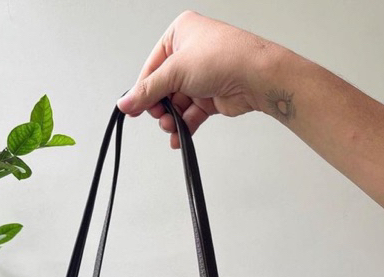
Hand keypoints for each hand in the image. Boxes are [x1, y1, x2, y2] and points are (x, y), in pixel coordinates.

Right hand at [117, 11, 281, 147]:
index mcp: (180, 34)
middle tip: (159, 117)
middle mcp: (191, 53)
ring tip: (171, 127)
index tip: (134, 108)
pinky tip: (178, 136)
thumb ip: (148, 90)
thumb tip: (126, 102)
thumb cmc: (225, 58)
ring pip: (177, 103)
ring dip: (172, 118)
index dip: (143, 89)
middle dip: (160, 106)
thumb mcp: (176, 71)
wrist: (256, 76)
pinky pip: (191, 113)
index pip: (152, 66)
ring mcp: (202, 75)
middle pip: (164, 87)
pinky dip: (184, 125)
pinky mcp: (211, 96)